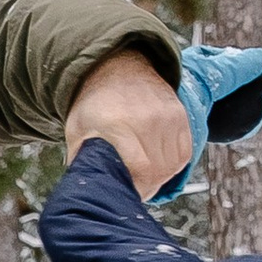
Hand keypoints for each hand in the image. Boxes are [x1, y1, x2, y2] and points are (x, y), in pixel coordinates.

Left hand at [64, 51, 193, 198]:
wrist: (116, 68)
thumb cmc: (94, 105)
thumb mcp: (78, 131)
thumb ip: (83, 162)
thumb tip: (90, 191)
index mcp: (117, 125)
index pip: (141, 168)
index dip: (137, 187)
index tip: (128, 193)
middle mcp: (147, 119)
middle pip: (159, 170)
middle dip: (147, 186)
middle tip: (136, 188)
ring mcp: (166, 115)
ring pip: (173, 164)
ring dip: (161, 176)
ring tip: (145, 176)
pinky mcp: (179, 114)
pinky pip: (184, 153)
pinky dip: (173, 163)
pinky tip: (158, 163)